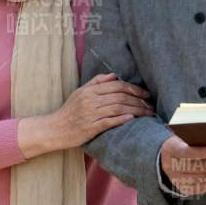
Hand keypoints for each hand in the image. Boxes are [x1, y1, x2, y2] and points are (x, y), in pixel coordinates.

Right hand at [19, 73, 152, 157]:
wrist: (54, 129)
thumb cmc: (69, 111)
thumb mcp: (80, 92)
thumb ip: (96, 82)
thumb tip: (114, 75)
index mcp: (89, 91)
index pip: (116, 85)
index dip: (134, 88)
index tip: (146, 93)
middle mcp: (90, 101)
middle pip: (120, 97)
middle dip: (139, 100)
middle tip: (151, 105)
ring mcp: (90, 114)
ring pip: (117, 109)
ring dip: (136, 110)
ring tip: (148, 114)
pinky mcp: (90, 128)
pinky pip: (108, 122)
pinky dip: (121, 119)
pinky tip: (132, 119)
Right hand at [159, 135, 205, 195]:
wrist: (166, 158)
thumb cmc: (181, 144)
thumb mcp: (183, 138)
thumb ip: (197, 140)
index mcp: (171, 150)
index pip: (186, 152)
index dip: (202, 152)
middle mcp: (172, 167)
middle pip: (198, 167)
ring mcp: (177, 179)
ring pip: (202, 178)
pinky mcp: (183, 188)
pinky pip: (202, 187)